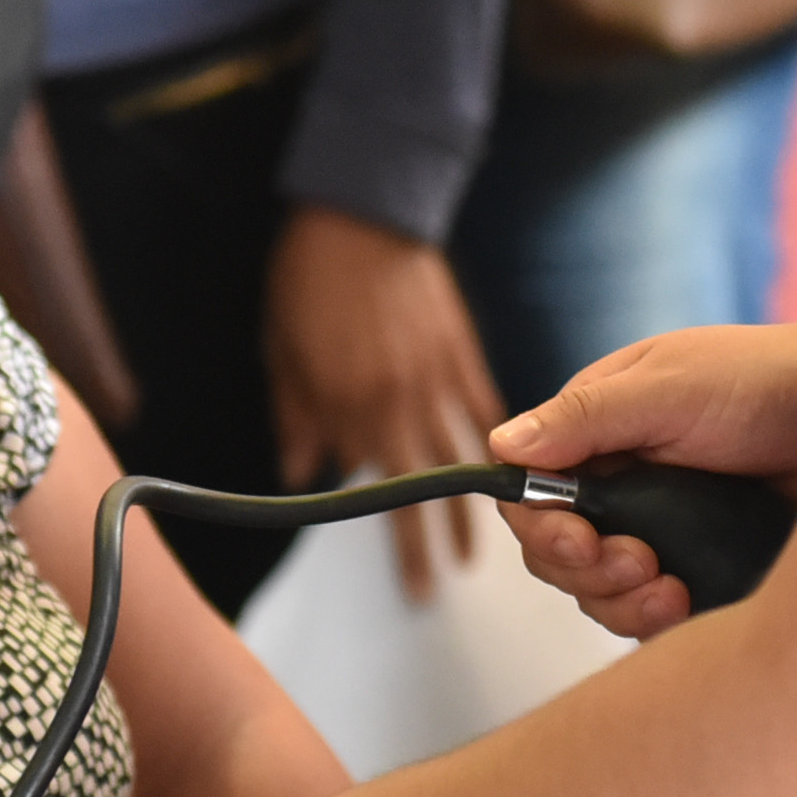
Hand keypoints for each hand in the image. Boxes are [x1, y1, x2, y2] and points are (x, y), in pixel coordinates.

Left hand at [267, 206, 504, 601]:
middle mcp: (400, 399)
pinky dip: (500, 436)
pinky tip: (514, 468)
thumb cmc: (308, 276)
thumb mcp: (283, 351)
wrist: (359, 208)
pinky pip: (482, 401)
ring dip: (473, 505)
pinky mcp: (460, 346)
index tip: (412, 585)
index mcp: (352, 404)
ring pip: (462, 454)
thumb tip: (300, 473)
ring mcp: (436, 374)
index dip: (392, 536)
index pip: (376, 488)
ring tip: (478, 550)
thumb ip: (296, 416)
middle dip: (431, 543)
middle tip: (439, 588)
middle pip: (424, 487)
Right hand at [489, 324, 796, 639]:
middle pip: (560, 556)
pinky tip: (688, 606)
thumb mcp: (672, 387)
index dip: (543, 528)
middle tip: (642, 564)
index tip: (579, 543)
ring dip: (623, 603)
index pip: (533, 493)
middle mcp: (624, 483)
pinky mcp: (704, 566)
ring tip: (674, 591)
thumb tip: (501, 445)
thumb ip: (587, 419)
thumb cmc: (767, 381)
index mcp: (600, 431)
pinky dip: (660, 621)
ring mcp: (664, 528)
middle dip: (589, 572)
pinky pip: (656, 614)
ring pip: (603, 593)